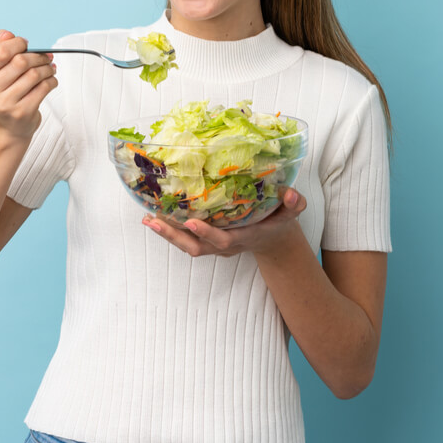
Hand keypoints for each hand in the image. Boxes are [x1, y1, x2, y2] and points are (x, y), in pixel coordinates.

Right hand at [0, 29, 56, 138]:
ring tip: (49, 68)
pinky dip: (51, 80)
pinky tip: (50, 80)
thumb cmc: (4, 92)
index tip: (25, 44)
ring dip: (47, 68)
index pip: (1, 51)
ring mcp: (5, 103)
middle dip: (37, 56)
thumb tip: (5, 34)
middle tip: (45, 57)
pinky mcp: (22, 112)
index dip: (17, 44)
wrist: (8, 126)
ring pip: (34, 74)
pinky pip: (44, 88)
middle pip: (20, 62)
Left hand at [141, 186, 307, 259]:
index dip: (207, 234)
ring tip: (147, 218)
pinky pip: (185, 239)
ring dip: (166, 234)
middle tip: (153, 220)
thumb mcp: (291, 213)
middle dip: (174, 236)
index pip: (223, 240)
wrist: (273, 239)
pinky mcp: (208, 241)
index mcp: (244, 237)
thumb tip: (292, 194)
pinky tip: (154, 215)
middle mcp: (225, 245)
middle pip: (196, 247)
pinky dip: (169, 230)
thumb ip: (294, 204)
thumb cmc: (280, 222)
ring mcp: (215, 245)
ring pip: (187, 246)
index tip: (191, 222)